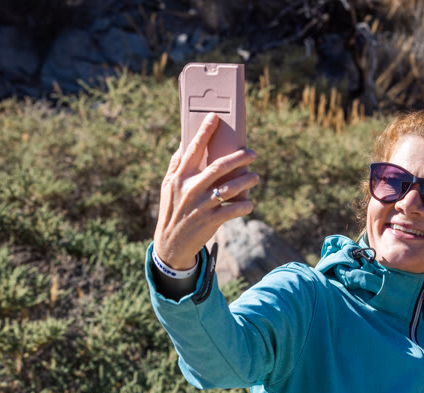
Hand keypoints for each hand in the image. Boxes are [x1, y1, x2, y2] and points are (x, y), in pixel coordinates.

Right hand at [153, 113, 258, 269]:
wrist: (171, 243)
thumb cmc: (172, 210)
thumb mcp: (168, 187)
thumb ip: (176, 165)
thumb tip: (185, 143)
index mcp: (179, 177)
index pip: (192, 149)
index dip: (204, 132)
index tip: (215, 117)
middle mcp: (190, 189)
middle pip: (219, 167)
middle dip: (239, 157)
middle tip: (252, 153)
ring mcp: (201, 205)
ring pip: (230, 188)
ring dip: (247, 180)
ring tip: (255, 177)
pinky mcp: (211, 221)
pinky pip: (234, 210)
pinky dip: (245, 206)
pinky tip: (249, 203)